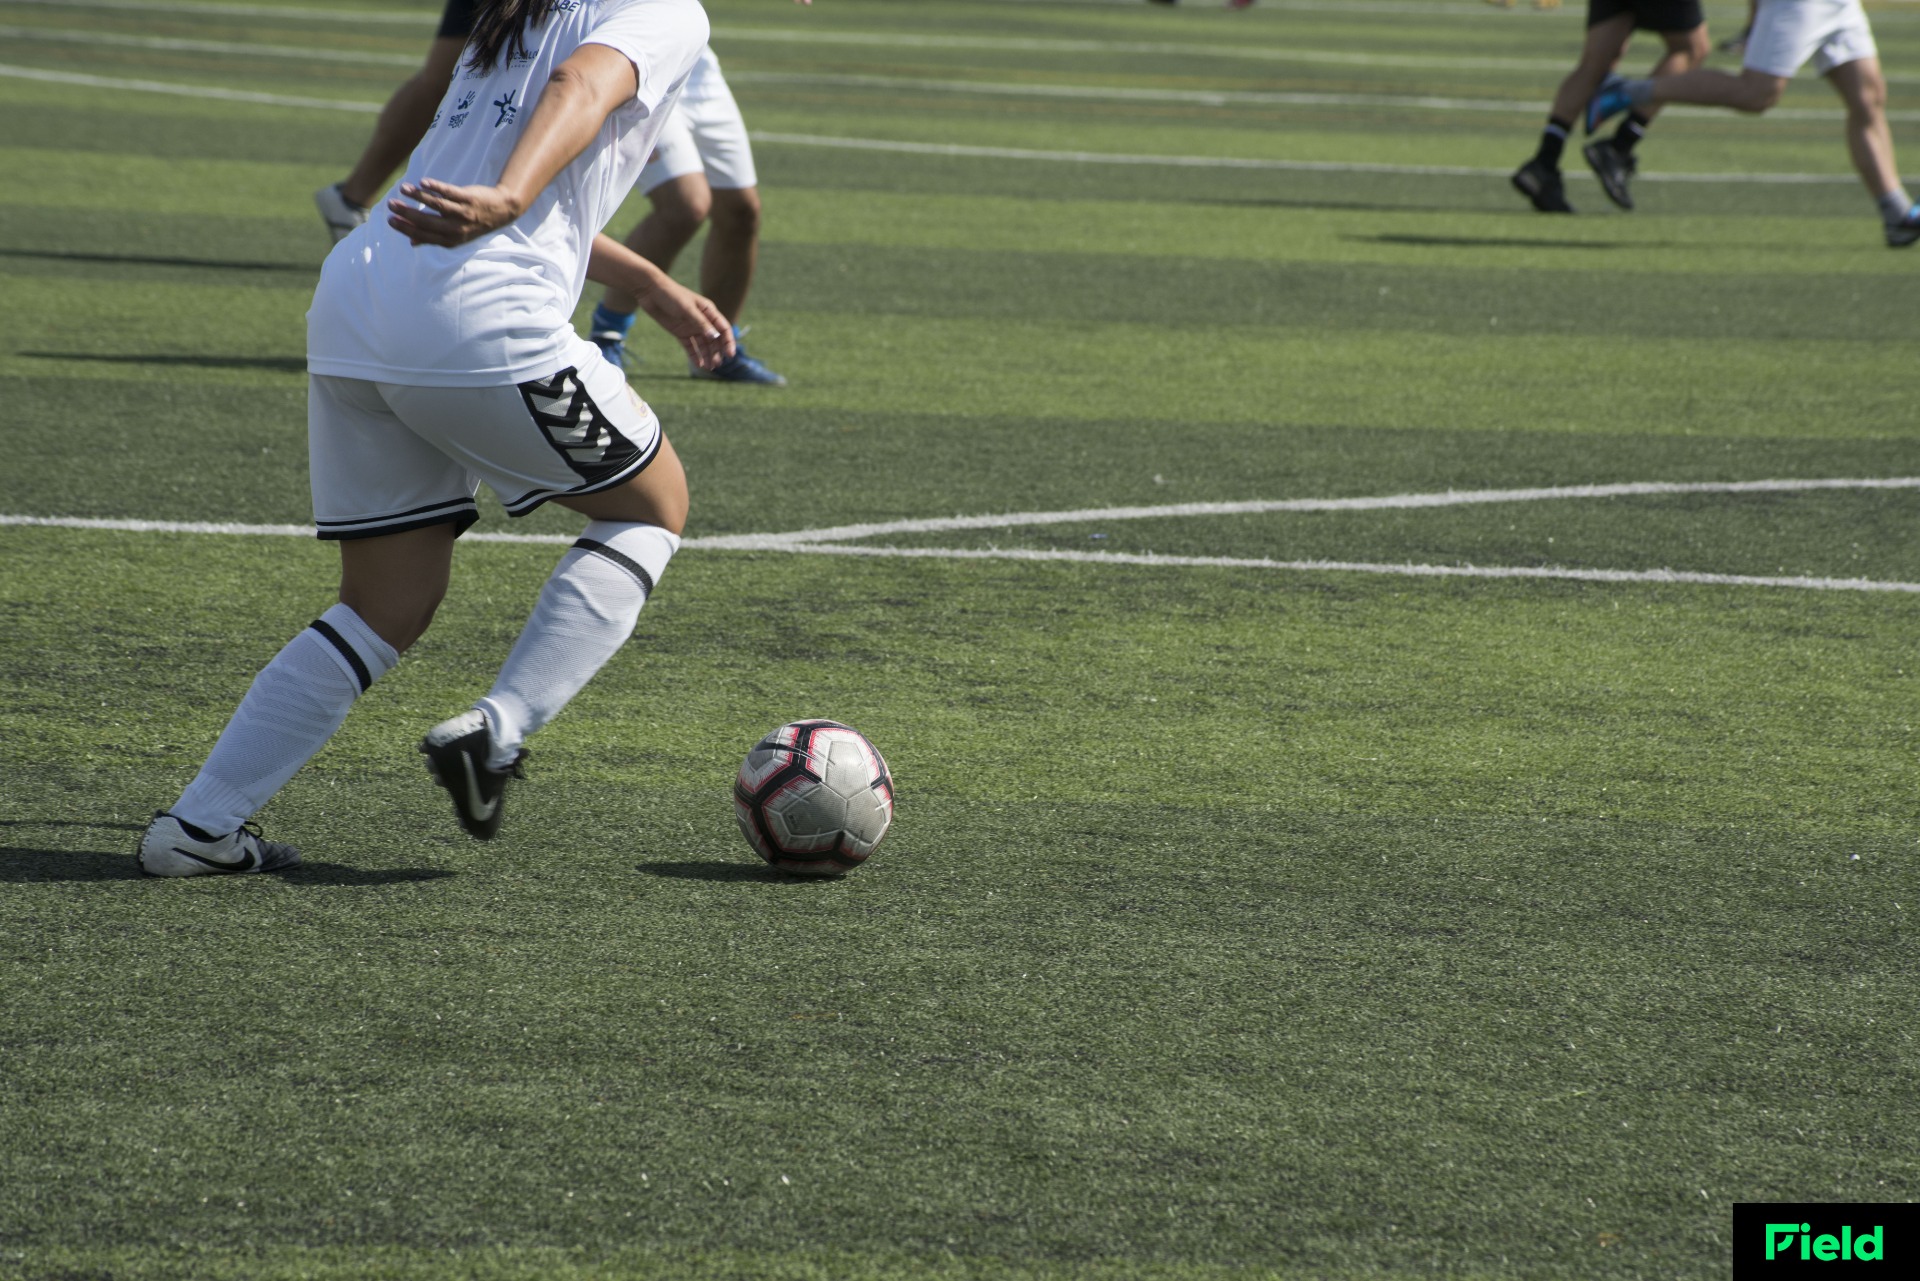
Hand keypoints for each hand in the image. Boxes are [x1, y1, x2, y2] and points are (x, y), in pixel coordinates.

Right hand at [386, 178, 524, 246]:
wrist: (501, 211)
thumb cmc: (473, 223)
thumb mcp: (456, 236)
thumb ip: (434, 238)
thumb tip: (412, 242)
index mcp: (451, 240)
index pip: (424, 235)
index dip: (406, 228)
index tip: (390, 220)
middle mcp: (457, 229)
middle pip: (428, 221)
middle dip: (407, 213)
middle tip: (390, 204)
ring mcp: (464, 213)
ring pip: (437, 205)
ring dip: (418, 197)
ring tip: (403, 189)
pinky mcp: (469, 198)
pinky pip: (450, 193)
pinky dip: (436, 188)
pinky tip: (423, 183)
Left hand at [636, 276, 735, 370]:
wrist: (651, 292)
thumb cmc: (671, 295)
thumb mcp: (687, 309)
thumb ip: (701, 323)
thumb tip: (715, 337)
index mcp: (708, 311)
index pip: (723, 329)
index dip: (728, 342)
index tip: (730, 355)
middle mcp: (702, 320)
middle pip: (715, 339)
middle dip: (717, 352)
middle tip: (717, 364)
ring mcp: (691, 327)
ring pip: (703, 345)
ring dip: (707, 355)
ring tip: (709, 367)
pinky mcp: (681, 332)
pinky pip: (690, 346)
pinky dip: (695, 355)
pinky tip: (699, 365)